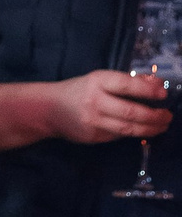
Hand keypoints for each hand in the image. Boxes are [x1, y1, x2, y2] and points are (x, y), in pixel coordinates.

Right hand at [49, 69, 172, 144]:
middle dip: (154, 116)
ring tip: (162, 126)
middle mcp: (95, 102)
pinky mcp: (93, 136)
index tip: (163, 94)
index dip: (148, 91)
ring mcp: (93, 122)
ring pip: (128, 128)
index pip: (127, 86)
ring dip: (150, 129)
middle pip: (130, 112)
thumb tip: (156, 84)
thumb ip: (127, 82)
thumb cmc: (79, 90)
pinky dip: (134, 132)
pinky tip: (143, 130)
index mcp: (97, 82)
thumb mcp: (100, 79)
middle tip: (168, 116)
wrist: (49, 110)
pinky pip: (119, 135)